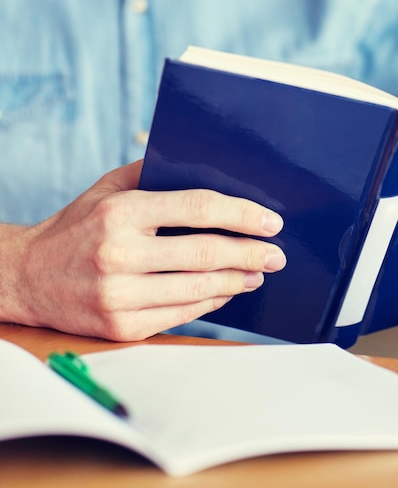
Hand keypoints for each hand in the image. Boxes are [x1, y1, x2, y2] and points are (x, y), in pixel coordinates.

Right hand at [0, 161, 284, 340]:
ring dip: (238, 281)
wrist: (27, 277)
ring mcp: (120, 295)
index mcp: (121, 212)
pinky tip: (228, 290)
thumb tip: (203, 166)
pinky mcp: (122, 326)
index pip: (197, 208)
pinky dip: (212, 301)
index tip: (270, 221)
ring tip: (258, 272)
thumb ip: (151, 173)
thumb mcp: (106, 189)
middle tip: (276, 254)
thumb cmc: (75, 227)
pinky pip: (183, 314)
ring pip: (199, 288)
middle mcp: (120, 254)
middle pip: (206, 253)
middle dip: (251, 253)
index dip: (240, 214)